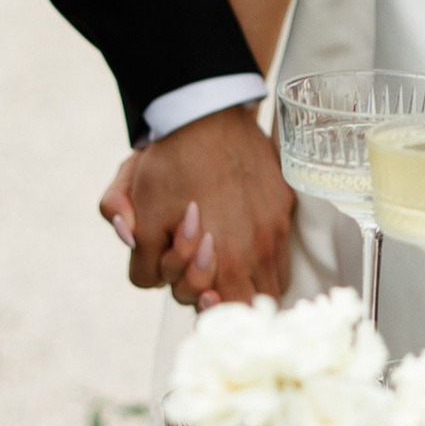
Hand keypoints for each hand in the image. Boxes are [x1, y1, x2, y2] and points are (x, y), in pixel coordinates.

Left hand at [99, 104, 291, 303]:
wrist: (204, 111)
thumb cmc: (171, 166)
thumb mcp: (140, 220)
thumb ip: (142, 266)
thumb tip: (153, 280)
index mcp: (227, 260)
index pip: (234, 313)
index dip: (213, 312)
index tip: (199, 295)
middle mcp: (261, 247)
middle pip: (259, 300)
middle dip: (233, 297)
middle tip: (209, 278)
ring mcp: (277, 223)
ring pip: (275, 275)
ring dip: (252, 277)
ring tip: (227, 260)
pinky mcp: (283, 200)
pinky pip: (282, 243)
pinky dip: (264, 251)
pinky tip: (241, 233)